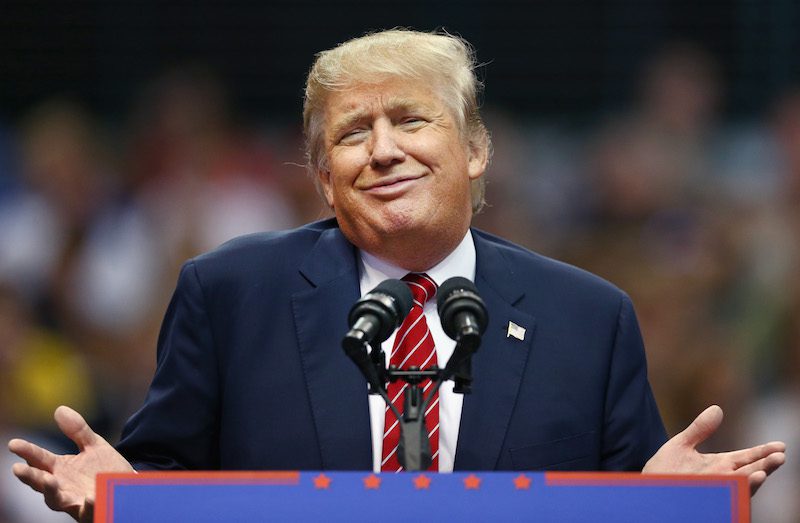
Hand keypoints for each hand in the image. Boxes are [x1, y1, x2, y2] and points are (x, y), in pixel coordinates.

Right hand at [8, 405, 133, 522]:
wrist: (127, 488)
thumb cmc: (104, 469)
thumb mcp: (93, 446)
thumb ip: (77, 430)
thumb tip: (59, 409)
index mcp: (60, 469)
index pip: (39, 460)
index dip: (27, 452)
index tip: (13, 444)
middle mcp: (63, 487)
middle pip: (41, 483)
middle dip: (30, 477)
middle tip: (17, 469)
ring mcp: (75, 500)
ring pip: (57, 501)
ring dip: (51, 492)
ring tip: (49, 481)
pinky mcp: (92, 512)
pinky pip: (90, 511)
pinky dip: (89, 505)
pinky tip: (92, 498)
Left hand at [642, 405, 785, 495]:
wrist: (648, 492)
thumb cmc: (664, 471)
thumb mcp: (681, 445)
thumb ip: (700, 429)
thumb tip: (717, 408)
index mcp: (719, 465)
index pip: (746, 458)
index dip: (762, 452)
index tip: (780, 446)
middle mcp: (722, 479)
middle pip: (749, 472)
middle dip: (765, 465)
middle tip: (780, 456)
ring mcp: (716, 492)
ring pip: (739, 488)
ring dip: (752, 481)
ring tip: (762, 472)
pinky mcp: (708, 502)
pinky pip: (724, 500)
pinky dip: (732, 493)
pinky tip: (738, 485)